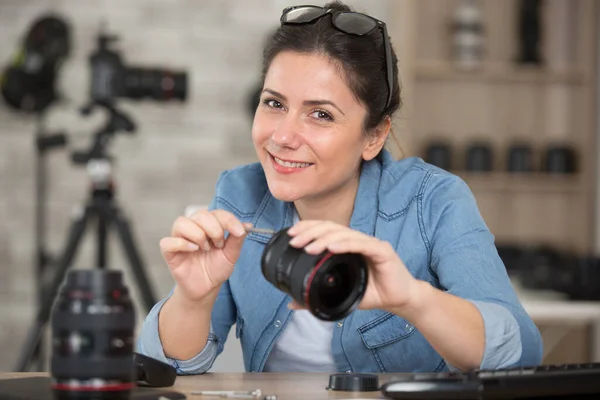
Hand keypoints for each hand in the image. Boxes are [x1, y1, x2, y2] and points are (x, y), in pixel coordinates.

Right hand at [159, 209, 248, 302]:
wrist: (206, 288)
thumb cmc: (216, 269)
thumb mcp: (231, 255)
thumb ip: (237, 239)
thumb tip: (247, 225)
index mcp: (209, 226)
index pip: (217, 213)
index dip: (229, 220)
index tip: (239, 231)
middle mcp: (194, 228)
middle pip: (200, 215)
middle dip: (214, 228)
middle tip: (219, 244)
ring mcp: (180, 239)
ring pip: (181, 223)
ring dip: (197, 234)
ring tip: (205, 248)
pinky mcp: (170, 252)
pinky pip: (168, 242)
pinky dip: (181, 243)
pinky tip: (193, 250)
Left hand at [285, 220, 418, 312]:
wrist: (400, 300)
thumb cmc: (373, 293)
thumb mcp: (341, 294)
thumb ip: (317, 296)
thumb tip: (293, 303)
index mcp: (348, 245)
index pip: (325, 229)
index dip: (308, 228)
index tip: (291, 234)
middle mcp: (358, 240)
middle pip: (331, 227)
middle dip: (311, 232)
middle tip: (295, 241)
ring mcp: (370, 243)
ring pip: (344, 234)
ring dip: (324, 239)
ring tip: (308, 247)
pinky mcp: (382, 251)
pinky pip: (361, 244)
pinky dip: (345, 245)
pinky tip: (333, 248)